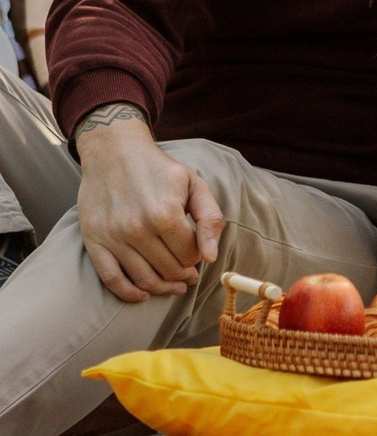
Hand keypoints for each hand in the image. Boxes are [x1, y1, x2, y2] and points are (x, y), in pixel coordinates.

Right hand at [75, 103, 223, 302]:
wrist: (114, 152)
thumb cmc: (158, 169)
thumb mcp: (193, 184)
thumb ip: (209, 218)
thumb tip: (211, 256)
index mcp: (166, 213)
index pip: (189, 253)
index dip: (198, 257)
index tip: (198, 254)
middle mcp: (138, 229)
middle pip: (168, 268)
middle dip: (184, 275)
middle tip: (190, 276)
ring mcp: (113, 237)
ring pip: (143, 279)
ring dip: (163, 288)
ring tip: (175, 286)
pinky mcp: (94, 242)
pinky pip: (111, 280)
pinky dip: (128, 294)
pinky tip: (143, 295)